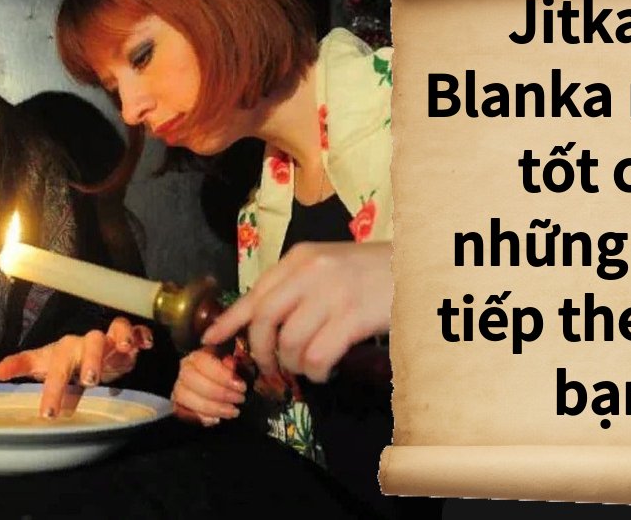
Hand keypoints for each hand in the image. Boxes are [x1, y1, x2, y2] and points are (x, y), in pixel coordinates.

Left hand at [0, 317, 152, 416]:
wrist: (93, 350)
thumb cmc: (66, 359)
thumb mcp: (43, 364)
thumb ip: (20, 365)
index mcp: (64, 350)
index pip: (55, 368)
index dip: (52, 389)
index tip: (48, 413)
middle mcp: (87, 342)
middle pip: (88, 343)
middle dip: (89, 361)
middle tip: (89, 381)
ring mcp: (109, 339)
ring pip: (116, 330)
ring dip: (120, 338)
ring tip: (125, 351)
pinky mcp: (129, 340)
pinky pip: (138, 331)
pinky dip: (142, 335)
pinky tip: (146, 344)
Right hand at [171, 347, 245, 426]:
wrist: (228, 389)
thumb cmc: (234, 374)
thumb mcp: (237, 364)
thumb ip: (234, 361)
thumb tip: (231, 364)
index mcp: (200, 355)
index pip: (202, 361)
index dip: (221, 375)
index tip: (241, 386)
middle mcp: (185, 368)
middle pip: (191, 379)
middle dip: (219, 392)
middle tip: (240, 399)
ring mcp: (179, 386)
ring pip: (183, 396)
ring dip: (211, 407)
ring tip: (232, 411)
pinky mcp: (178, 404)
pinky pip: (181, 412)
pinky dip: (198, 417)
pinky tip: (216, 420)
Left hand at [202, 241, 391, 382]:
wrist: (420, 268)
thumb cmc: (376, 272)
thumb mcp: (330, 267)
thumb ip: (299, 286)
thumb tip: (265, 324)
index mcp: (301, 257)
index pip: (255, 292)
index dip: (230, 321)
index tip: (210, 341)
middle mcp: (311, 271)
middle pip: (265, 320)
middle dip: (261, 352)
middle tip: (270, 369)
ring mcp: (332, 293)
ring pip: (290, 343)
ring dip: (294, 366)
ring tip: (308, 368)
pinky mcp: (353, 317)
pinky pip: (317, 356)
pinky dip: (316, 372)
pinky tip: (325, 372)